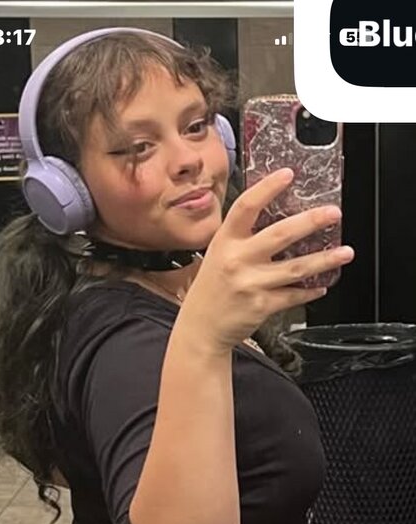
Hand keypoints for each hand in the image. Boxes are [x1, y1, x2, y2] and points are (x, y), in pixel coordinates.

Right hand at [180, 168, 354, 349]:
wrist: (201, 327)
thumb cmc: (212, 289)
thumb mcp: (218, 255)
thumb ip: (242, 237)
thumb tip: (279, 217)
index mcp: (225, 241)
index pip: (246, 206)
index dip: (268, 188)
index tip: (288, 174)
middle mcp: (237, 260)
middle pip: (280, 234)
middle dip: (311, 221)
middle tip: (333, 213)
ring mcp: (251, 283)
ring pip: (296, 268)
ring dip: (324, 260)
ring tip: (345, 252)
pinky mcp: (262, 305)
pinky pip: (293, 295)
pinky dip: (310, 290)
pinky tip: (322, 285)